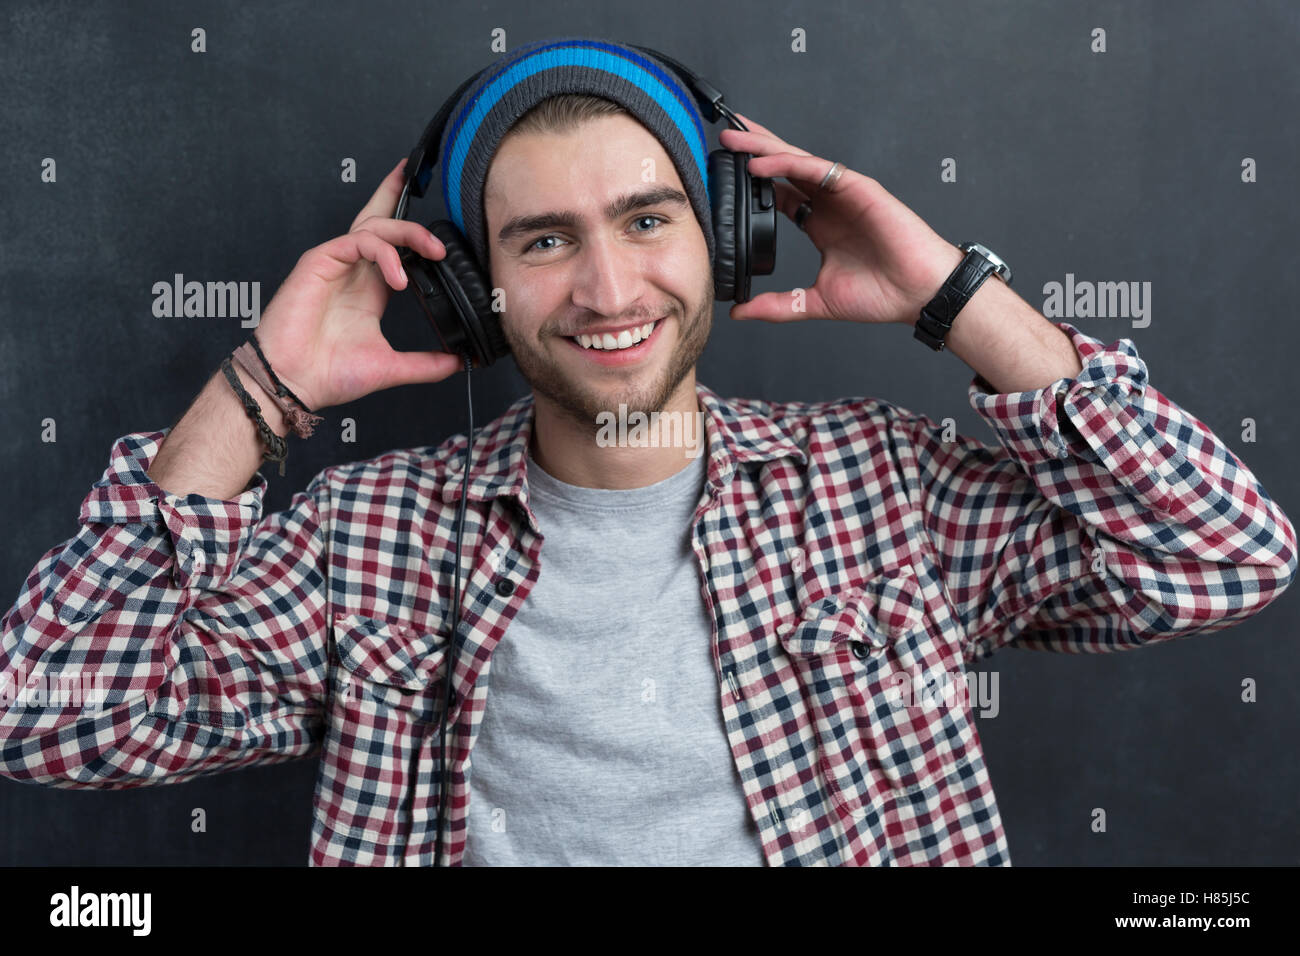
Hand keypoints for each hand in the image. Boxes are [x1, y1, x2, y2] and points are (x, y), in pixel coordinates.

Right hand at [250, 158, 464, 411]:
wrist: (293, 383)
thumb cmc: (327, 374)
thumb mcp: (390, 367)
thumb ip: (426, 364)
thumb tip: (458, 363)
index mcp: (370, 290)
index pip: (394, 248)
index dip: (414, 231)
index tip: (441, 230)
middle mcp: (354, 272)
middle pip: (377, 219)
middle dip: (397, 193)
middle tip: (424, 183)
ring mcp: (337, 264)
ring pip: (375, 226)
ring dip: (409, 232)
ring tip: (434, 251)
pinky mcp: (320, 261)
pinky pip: (358, 241)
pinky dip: (385, 253)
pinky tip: (399, 279)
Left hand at [718, 114, 962, 325]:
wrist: (918, 294)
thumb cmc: (881, 295)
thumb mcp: (814, 302)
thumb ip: (777, 305)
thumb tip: (740, 313)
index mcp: (821, 225)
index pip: (780, 195)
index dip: (752, 184)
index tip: (723, 178)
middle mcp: (830, 204)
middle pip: (784, 169)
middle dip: (753, 152)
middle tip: (723, 139)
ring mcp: (844, 194)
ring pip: (797, 161)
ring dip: (764, 148)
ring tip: (734, 137)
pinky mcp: (859, 188)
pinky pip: (817, 169)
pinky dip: (788, 164)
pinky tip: (762, 162)